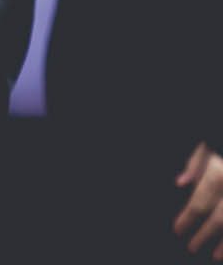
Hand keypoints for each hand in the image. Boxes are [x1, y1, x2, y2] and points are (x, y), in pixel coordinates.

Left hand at [174, 142, 222, 256]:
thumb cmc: (221, 141)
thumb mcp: (208, 143)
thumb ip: (195, 161)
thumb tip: (182, 182)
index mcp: (220, 172)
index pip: (200, 201)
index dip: (187, 218)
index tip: (177, 230)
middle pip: (220, 218)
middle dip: (204, 235)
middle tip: (191, 247)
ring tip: (215, 256)